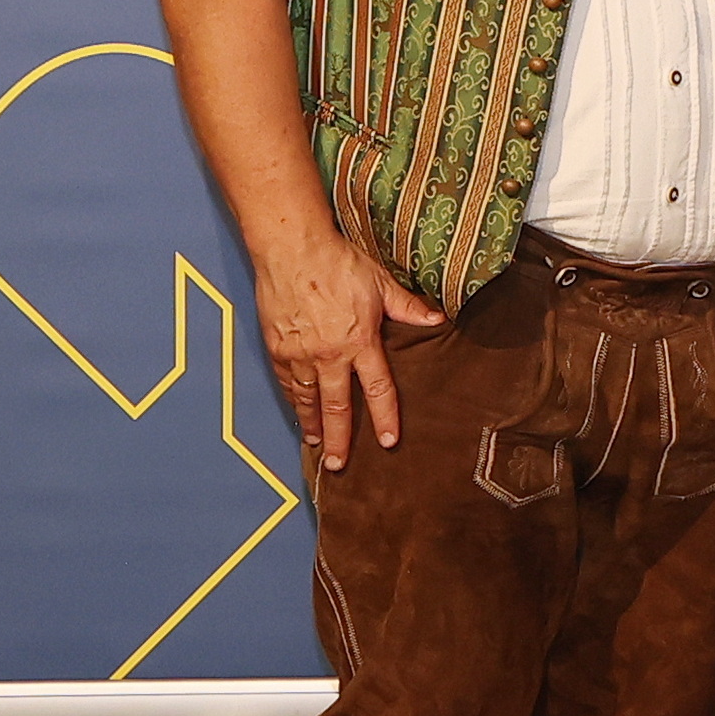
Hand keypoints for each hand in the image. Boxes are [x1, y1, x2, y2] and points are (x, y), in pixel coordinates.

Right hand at [260, 231, 448, 468]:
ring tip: (318, 446)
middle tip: (340, 466)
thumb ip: (407, 307)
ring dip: (313, 425)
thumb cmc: (338, 262)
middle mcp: (329, 355)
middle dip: (340, 439)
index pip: (377, 389)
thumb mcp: (380, 283)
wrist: (292, 249)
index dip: (385, 416)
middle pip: (336, 406)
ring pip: (307, 400)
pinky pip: (287, 383)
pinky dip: (293, 401)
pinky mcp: (277, 349)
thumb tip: (436, 320)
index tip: (389, 441)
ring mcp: (300, 354)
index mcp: (359, 342)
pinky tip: (298, 412)